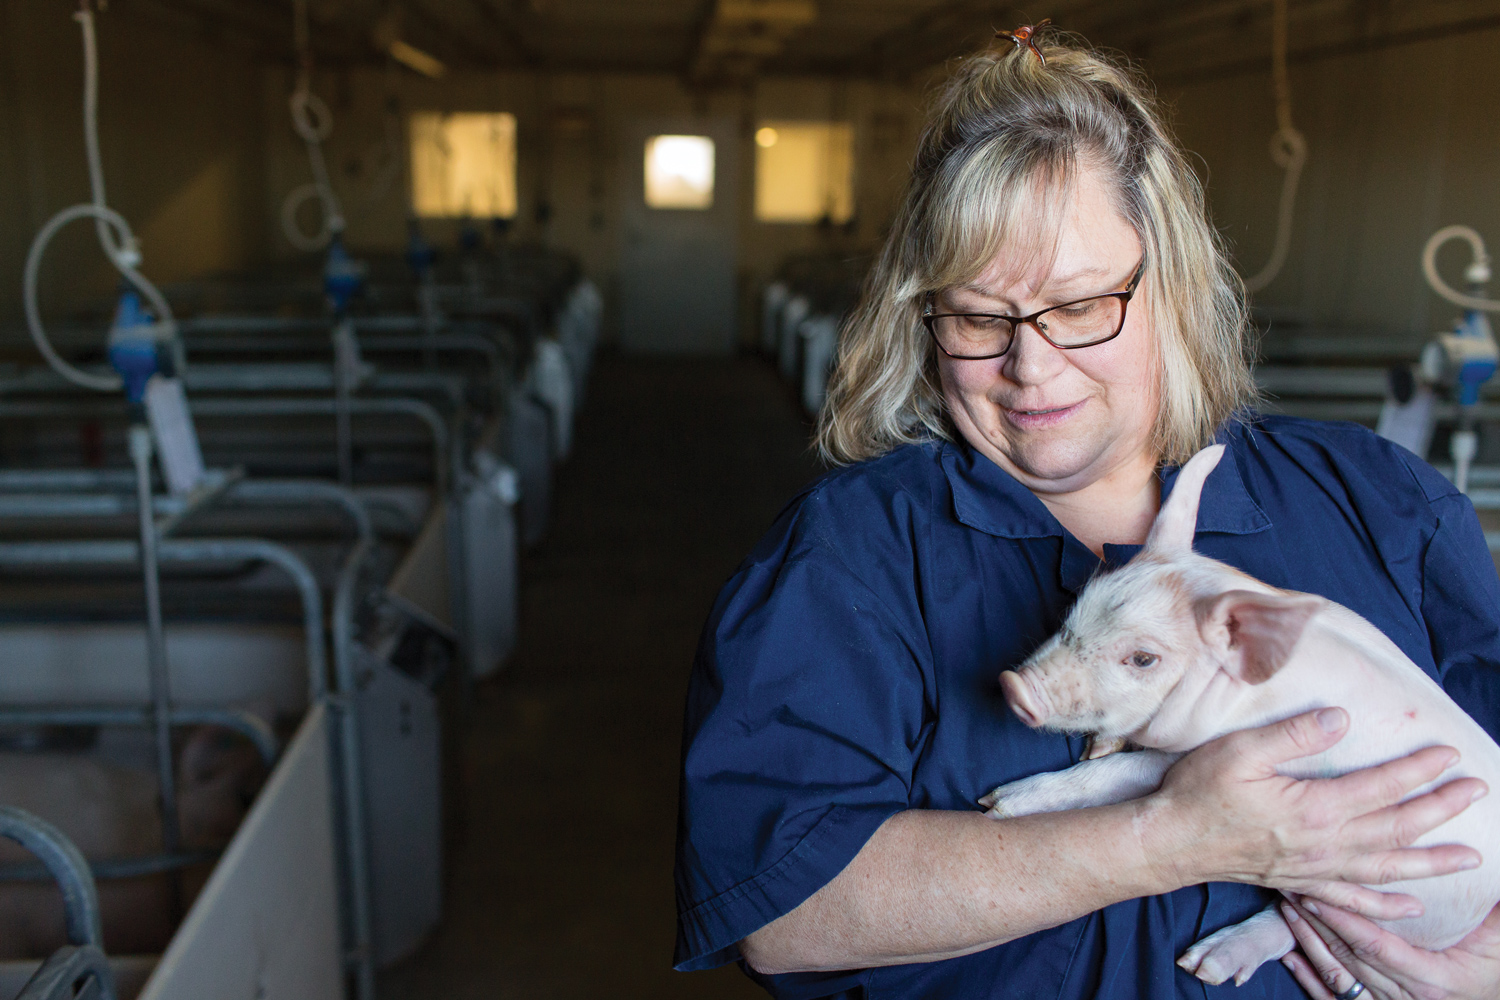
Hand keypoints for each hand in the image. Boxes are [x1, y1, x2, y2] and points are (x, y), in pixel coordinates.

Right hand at [1143, 708, 1485, 919]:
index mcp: (1312, 808)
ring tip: (1470, 857)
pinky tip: (1412, 903)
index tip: (1446, 752)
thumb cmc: (1197, 792)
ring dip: (1432, 861)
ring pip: (1387, 867)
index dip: (1417, 770)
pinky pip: (1356, 900)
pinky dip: (1388, 904)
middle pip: (1396, 827)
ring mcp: (1315, 868)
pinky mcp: (1302, 882)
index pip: (1380, 787)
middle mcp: (1323, 844)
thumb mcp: (1239, 751)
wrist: (1169, 842)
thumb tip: (1340, 718)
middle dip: (1441, 809)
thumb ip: (1293, 735)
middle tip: (1477, 791)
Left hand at [1280, 896, 1499, 999]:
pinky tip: (1290, 958)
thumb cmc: (1496, 971)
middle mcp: (1405, 998)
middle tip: (1291, 888)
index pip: (1375, 946)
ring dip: (1308, 943)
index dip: (1344, 921)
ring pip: (1338, 976)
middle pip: (1349, 957)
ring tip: (1285, 911)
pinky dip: (1311, 979)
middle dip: (1317, 922)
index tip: (1317, 895)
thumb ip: (1492, 912)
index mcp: (1431, 979)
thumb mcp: (1499, 944)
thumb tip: (1486, 861)